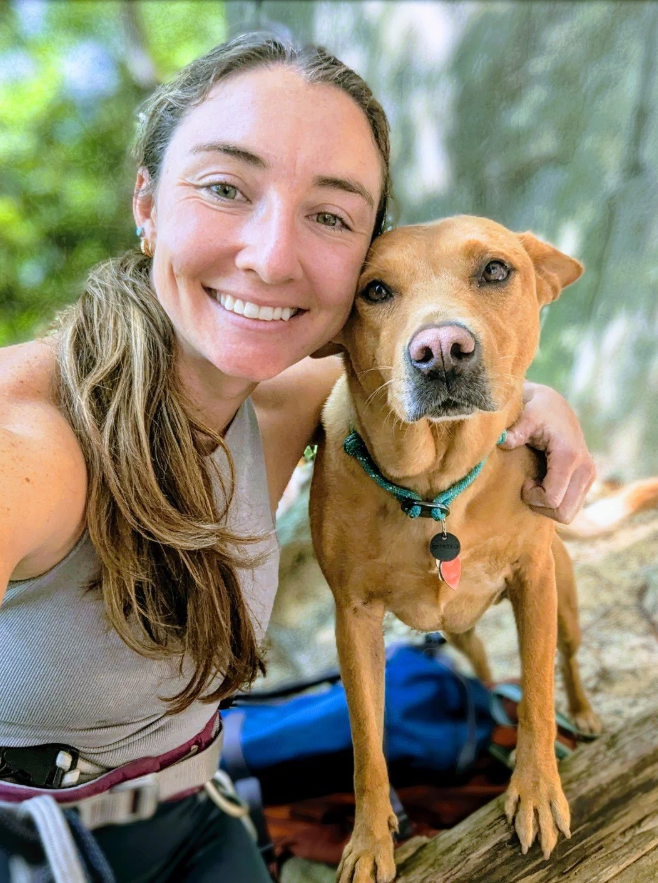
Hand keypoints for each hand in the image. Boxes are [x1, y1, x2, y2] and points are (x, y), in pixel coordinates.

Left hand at [499, 381, 595, 522]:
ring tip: (536, 483)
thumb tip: (503, 440)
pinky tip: (545, 483)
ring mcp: (589, 476)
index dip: (532, 497)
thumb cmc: (536, 410)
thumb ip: (516, 430)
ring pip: (569, 514)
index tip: (524, 480)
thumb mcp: (526, 416)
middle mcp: (586, 469)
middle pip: (564, 514)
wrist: (554, 405)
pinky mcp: (588, 480)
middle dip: (541, 505)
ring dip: (548, 505)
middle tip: (528, 485)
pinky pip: (571, 507)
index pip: (553, 499)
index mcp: (570, 457)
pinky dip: (555, 502)